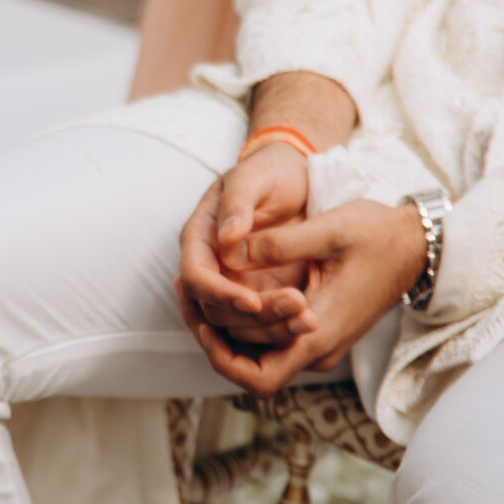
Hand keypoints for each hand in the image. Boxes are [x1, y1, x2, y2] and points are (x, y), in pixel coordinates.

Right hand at [177, 143, 312, 338]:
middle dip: (252, 317)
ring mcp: (235, 283)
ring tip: (308, 320)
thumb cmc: (271, 172)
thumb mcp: (254, 177)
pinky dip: (281, 332)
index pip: (195, 277)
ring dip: (270, 329)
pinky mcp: (261, 294)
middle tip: (296, 308)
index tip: (252, 302)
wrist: (298, 177)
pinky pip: (262, 325)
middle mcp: (212, 266)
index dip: (219, 294)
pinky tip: (306, 325)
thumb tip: (226, 237)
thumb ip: (237, 203)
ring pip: (237, 324)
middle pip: (213, 309)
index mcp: (200, 237)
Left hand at [189, 199, 425, 397]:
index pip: (257, 378)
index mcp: (319, 334)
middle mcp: (317, 349)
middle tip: (183, 289)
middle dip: (212, 334)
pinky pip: (270, 339)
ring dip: (224, 326)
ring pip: (257, 353)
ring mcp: (318, 343)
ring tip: (193, 284)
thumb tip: (230, 250)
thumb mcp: (330, 230)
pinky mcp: (318, 330)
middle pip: (248, 366)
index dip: (220, 357)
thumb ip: (281, 244)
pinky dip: (243, 319)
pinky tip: (222, 285)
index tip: (198, 319)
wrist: (416, 244)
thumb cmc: (378, 235)